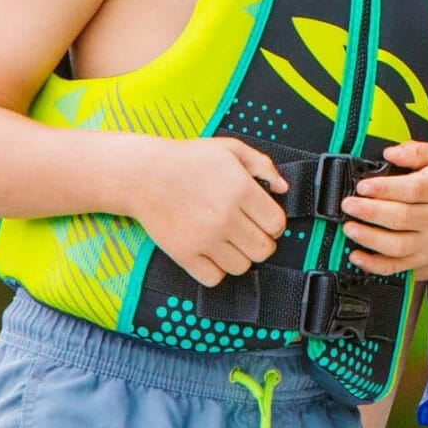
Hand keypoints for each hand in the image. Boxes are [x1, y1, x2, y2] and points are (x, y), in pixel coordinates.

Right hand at [129, 137, 286, 285]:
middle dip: (262, 242)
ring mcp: (205, 239)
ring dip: (240, 256)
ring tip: (230, 241)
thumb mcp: (231, 148)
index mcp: (242, 190)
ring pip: (242, 267)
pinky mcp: (184, 254)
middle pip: (264, 250)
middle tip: (249, 232)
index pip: (277, 224)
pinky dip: (217, 270)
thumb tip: (283, 188)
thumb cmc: (188, 159)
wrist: (144, 174)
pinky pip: (214, 278)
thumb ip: (263, 165)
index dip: (275, 224)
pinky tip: (213, 252)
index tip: (265, 220)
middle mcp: (226, 217)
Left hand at [341, 142, 427, 280]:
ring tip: (349, 227)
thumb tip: (391, 152)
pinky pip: (396, 267)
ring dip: (368, 238)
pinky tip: (357, 256)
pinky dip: (373, 265)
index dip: (384, 189)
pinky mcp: (423, 260)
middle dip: (370, 212)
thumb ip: (417, 151)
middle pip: (401, 218)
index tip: (363, 186)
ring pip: (396, 245)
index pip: (412, 190)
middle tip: (349, 204)